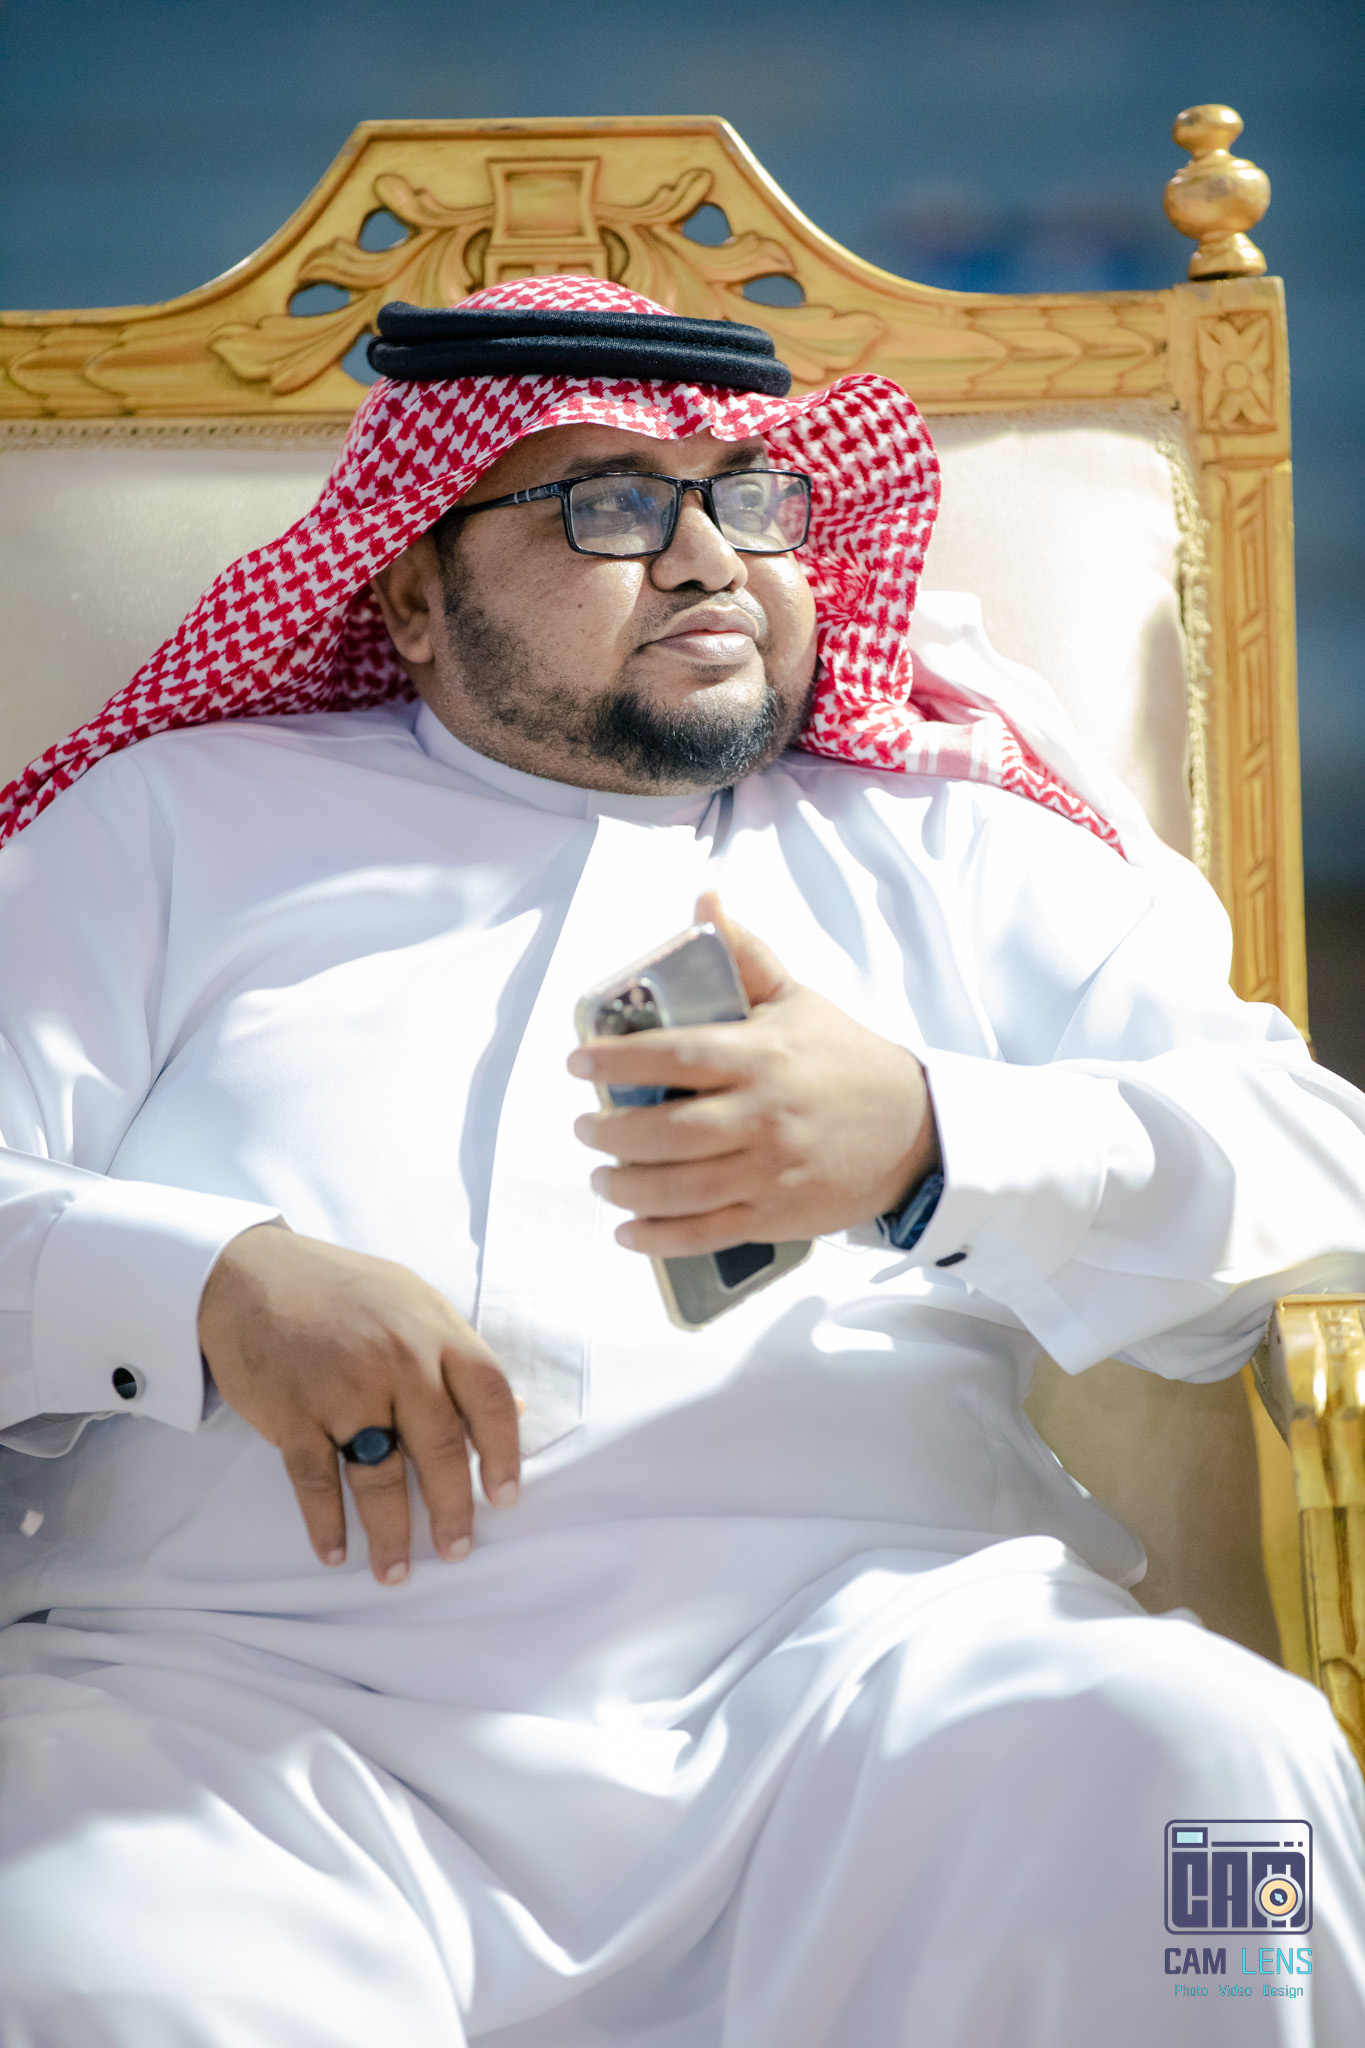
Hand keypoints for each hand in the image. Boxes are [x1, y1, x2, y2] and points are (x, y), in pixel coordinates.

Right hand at [198, 1226, 520, 1584]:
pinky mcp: (292, 1414)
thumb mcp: (414, 1303)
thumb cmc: (342, 1291)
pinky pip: (316, 1482)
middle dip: (452, 1509)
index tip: (506, 1498)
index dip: (504, 1454)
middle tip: (456, 1549)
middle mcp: (397, 1361)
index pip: (487, 1399)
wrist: (249, 1274)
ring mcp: (343, 1389)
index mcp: (435, 1331)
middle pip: (440, 1450)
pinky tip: (334, 1552)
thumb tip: (512, 1411)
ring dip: (390, 1533)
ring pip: (379, 1477)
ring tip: (396, 1573)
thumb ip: (459, 1356)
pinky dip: (325, 1524)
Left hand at [568, 892, 938, 1254]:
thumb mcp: (798, 1000)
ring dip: (627, 1186)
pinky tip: (629, 1230)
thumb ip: (747, 955)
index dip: (616, 1059)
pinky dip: (662, 1238)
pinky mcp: (778, 1215)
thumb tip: (706, 900)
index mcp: (761, 1056)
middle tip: (584, 1128)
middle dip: (612, 1133)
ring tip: (601, 1176)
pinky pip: (709, 1233)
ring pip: (682, 1187)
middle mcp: (762, 1114)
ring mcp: (770, 1170)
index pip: (675, 1055)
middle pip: (669, 1130)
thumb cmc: (846, 1059)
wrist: (914, 1130)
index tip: (576, 1063)